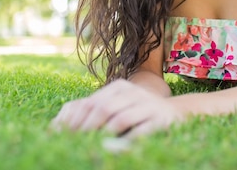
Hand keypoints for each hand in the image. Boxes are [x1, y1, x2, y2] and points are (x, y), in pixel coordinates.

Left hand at [51, 79, 185, 137]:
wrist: (174, 112)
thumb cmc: (138, 111)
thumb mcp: (118, 104)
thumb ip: (97, 111)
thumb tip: (63, 125)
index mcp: (119, 87)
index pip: (92, 102)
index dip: (77, 119)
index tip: (64, 135)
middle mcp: (133, 92)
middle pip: (104, 109)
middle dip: (88, 128)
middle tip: (76, 143)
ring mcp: (147, 104)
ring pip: (120, 119)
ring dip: (105, 135)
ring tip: (93, 146)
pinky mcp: (159, 119)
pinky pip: (139, 131)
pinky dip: (125, 142)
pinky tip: (115, 149)